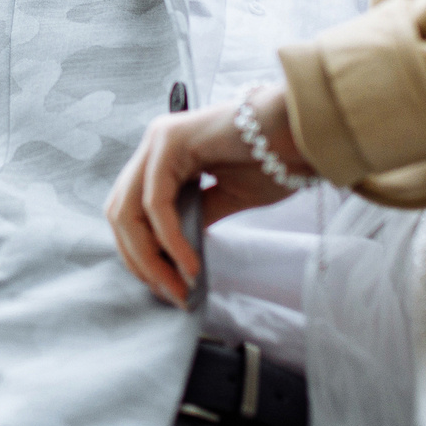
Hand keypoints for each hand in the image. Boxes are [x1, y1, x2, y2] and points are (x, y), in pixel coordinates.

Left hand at [103, 86, 315, 306]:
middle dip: (140, 261)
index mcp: (163, 157)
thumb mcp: (226, 200)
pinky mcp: (171, 140)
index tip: (167, 289)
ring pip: (129, 210)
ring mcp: (158, 139)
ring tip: (178, 288)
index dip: (140, 255)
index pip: (130, 212)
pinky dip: (169, 239)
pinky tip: (190, 266)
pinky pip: (156, 202)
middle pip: (121, 213)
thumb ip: (195, 219)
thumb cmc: (275, 159)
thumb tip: (172, 256)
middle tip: (169, 295)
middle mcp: (153, 145)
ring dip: (150, 257)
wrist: (305, 130)